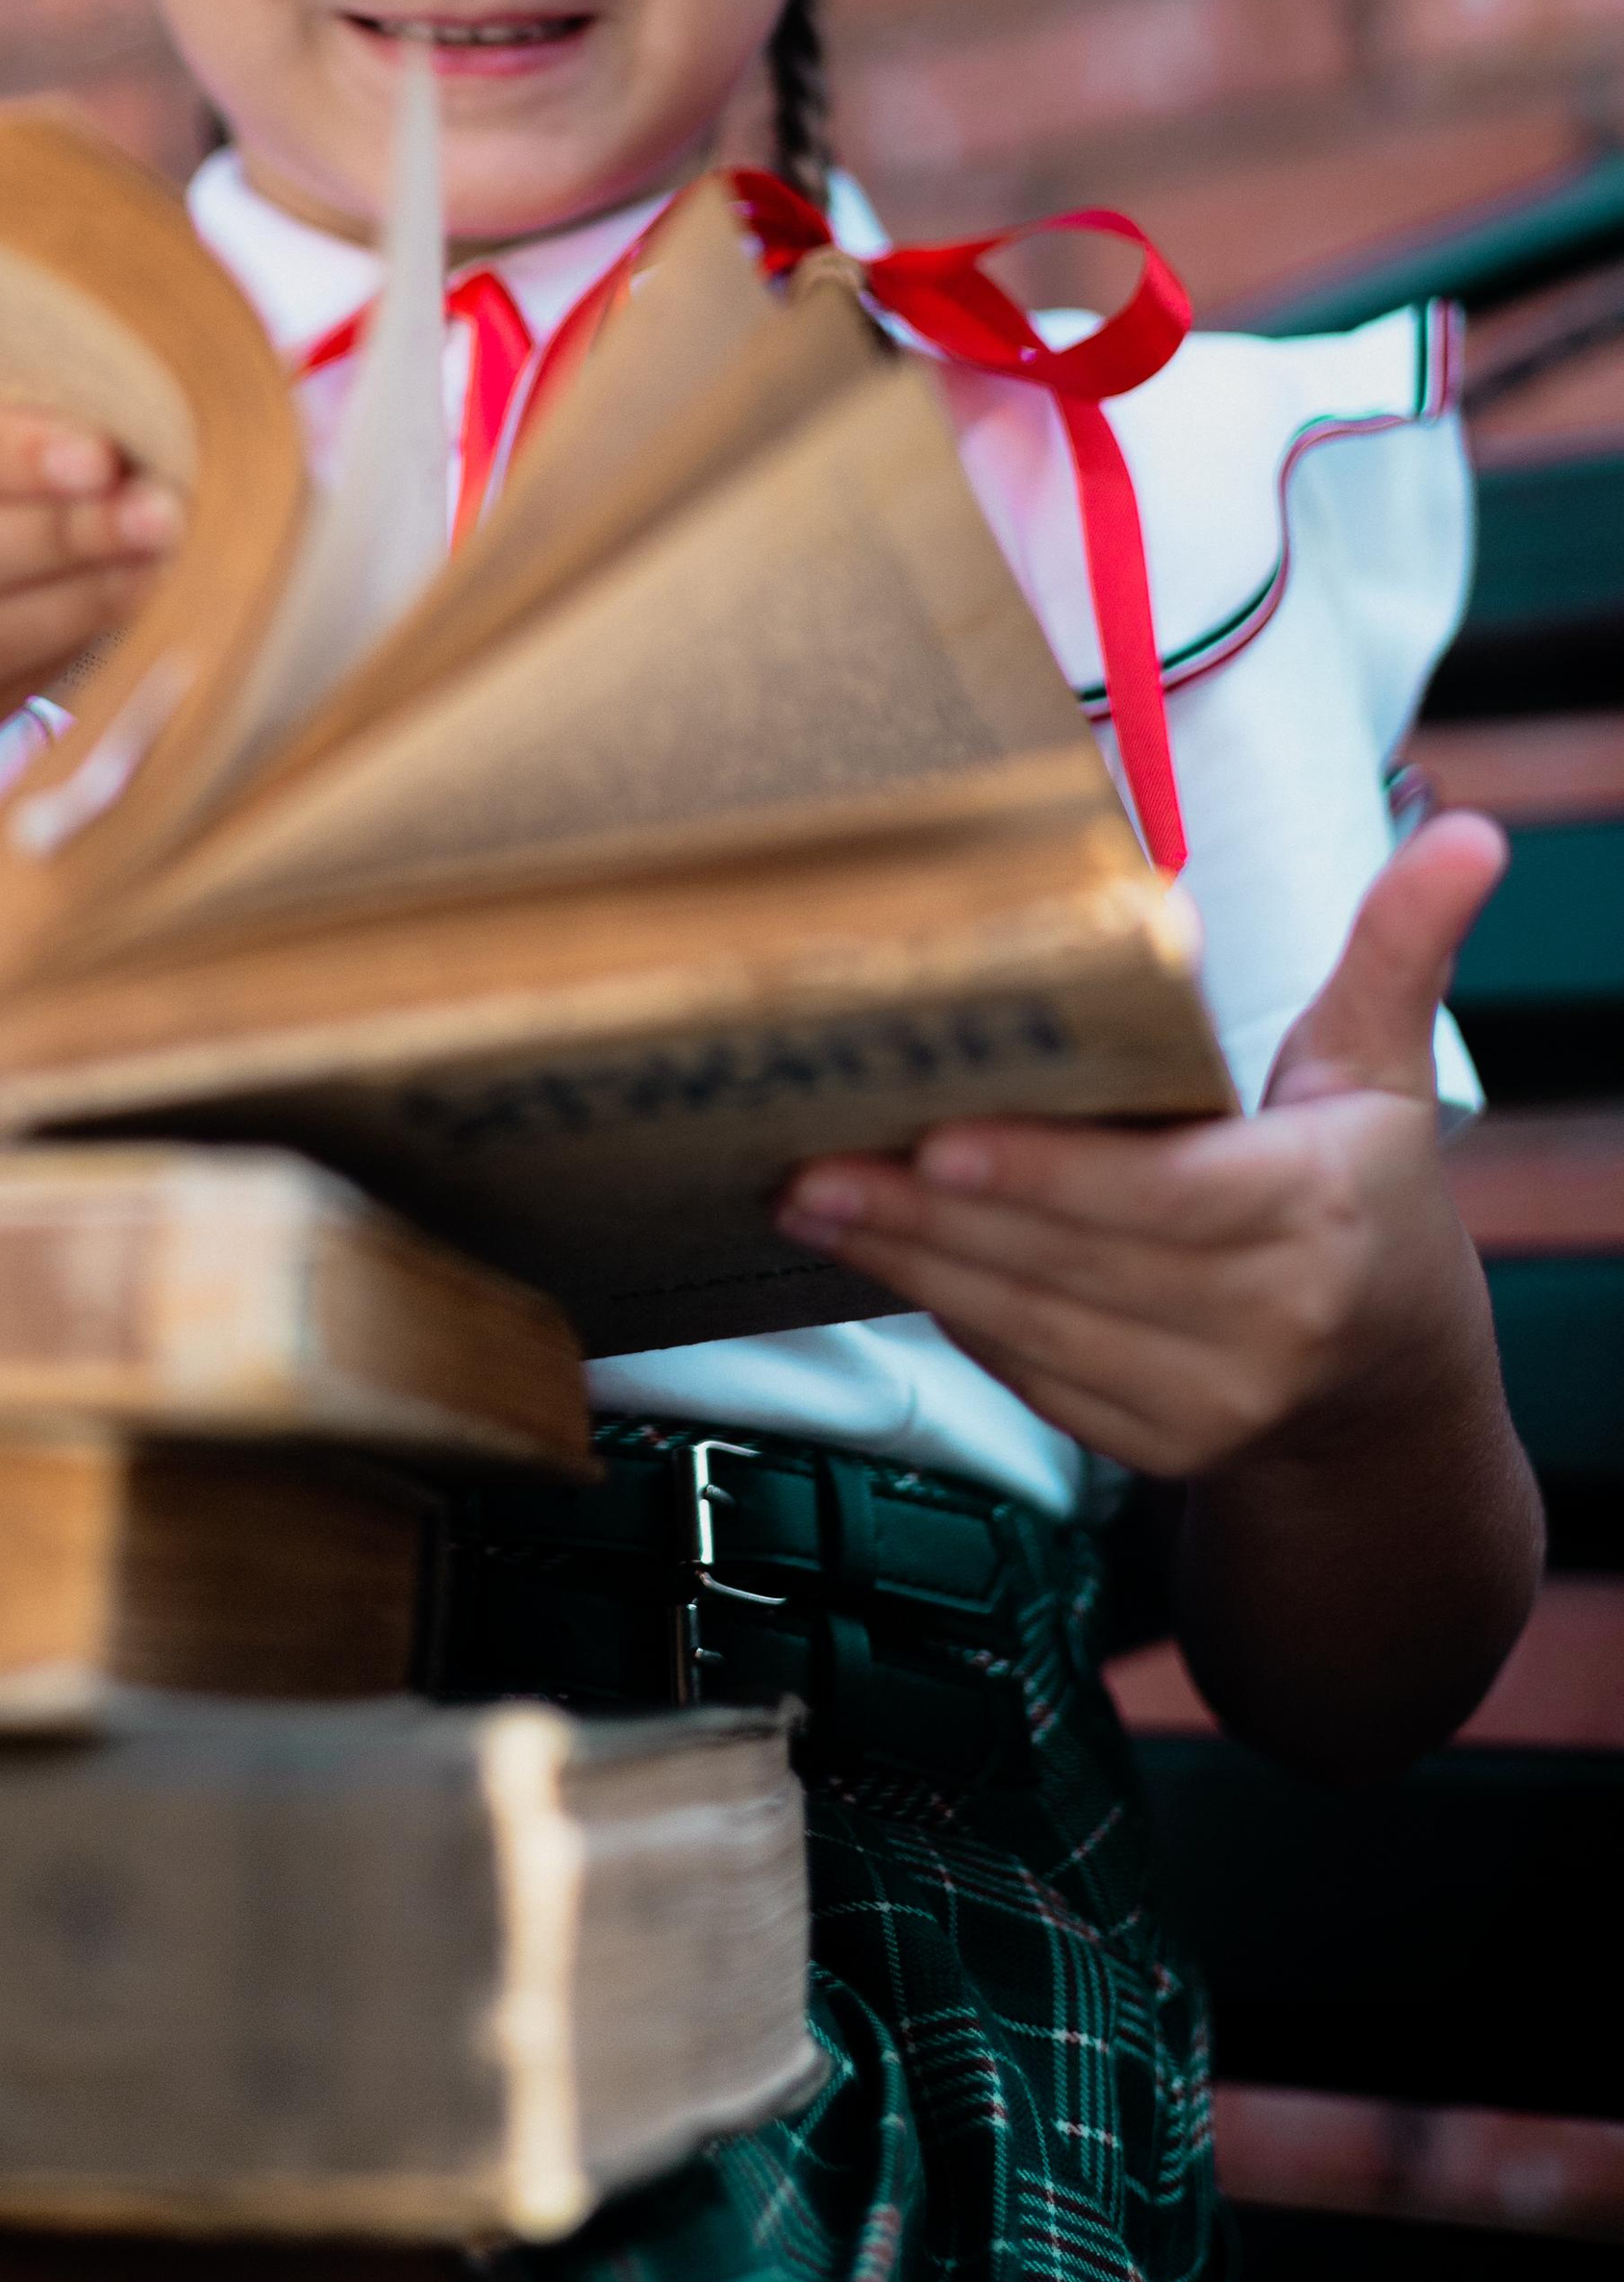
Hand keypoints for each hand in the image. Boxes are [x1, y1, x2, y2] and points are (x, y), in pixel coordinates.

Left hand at [774, 812, 1509, 1481]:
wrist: (1391, 1386)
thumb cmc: (1367, 1198)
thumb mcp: (1382, 1075)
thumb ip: (1398, 954)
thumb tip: (1469, 835)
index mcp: (1315, 1215)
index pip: (1163, 1199)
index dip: (1047, 1175)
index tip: (942, 1137)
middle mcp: (1266, 1325)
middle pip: (1070, 1265)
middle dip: (929, 1215)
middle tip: (814, 1158)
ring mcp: (1206, 1402)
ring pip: (1030, 1328)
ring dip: (912, 1264)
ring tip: (811, 1195)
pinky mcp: (1151, 1447)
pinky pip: (1026, 1375)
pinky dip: (950, 1314)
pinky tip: (877, 1254)